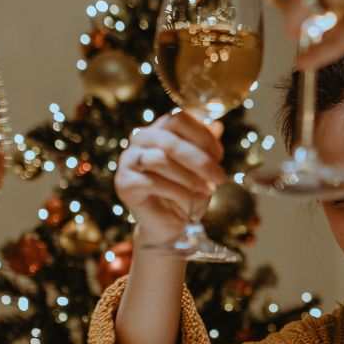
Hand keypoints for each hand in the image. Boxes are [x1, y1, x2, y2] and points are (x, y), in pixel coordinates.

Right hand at [114, 112, 225, 245]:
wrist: (170, 226)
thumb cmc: (187, 193)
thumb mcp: (202, 168)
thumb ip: (207, 147)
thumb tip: (217, 126)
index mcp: (159, 129)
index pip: (178, 118)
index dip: (202, 135)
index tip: (219, 157)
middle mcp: (140, 139)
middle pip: (170, 140)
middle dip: (200, 161)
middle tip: (220, 179)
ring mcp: (128, 160)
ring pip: (160, 160)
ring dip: (190, 179)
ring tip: (206, 192)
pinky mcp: (124, 183)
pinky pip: (152, 183)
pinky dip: (177, 194)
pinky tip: (190, 204)